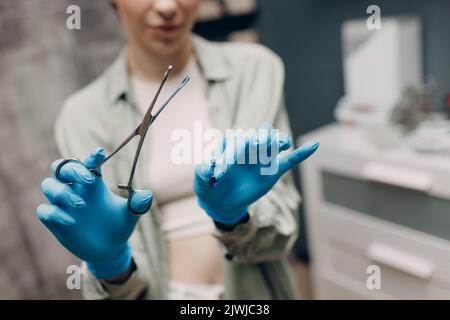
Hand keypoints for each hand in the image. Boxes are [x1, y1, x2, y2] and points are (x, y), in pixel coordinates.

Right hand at [36, 147, 152, 278]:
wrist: (109, 250)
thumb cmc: (119, 226)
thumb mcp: (131, 215)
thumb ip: (138, 205)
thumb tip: (147, 195)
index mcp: (94, 183)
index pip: (88, 163)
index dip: (91, 157)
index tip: (100, 153)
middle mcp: (76, 189)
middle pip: (62, 167)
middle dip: (73, 170)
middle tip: (89, 179)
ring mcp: (63, 205)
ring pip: (48, 185)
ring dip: (62, 191)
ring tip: (81, 205)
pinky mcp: (55, 221)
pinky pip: (44, 211)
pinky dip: (55, 213)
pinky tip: (72, 222)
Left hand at [194, 124, 317, 224]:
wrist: (221, 201)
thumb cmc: (209, 186)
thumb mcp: (202, 180)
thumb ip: (205, 172)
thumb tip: (212, 167)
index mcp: (231, 145)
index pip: (236, 140)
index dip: (231, 153)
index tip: (222, 173)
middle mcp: (249, 147)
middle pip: (259, 134)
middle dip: (260, 137)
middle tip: (257, 146)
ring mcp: (262, 158)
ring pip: (275, 144)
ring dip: (279, 141)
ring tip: (283, 143)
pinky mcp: (273, 171)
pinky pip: (290, 160)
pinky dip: (302, 153)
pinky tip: (314, 145)